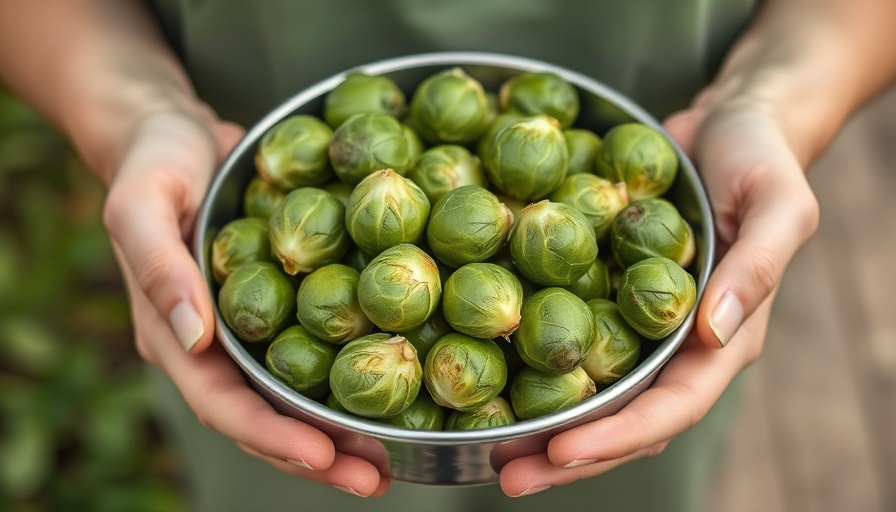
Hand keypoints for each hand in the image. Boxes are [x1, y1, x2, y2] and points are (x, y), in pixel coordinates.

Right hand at [102, 106, 388, 496]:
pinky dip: (344, 383)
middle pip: (263, 420)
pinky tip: (387, 396)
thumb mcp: (142, 202)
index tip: (325, 455)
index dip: (271, 436)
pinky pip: (310, 357)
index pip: (223, 405)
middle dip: (316, 457)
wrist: (173, 135)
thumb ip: (158, 265)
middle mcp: (211, 348)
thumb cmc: (152, 163)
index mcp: (174, 336)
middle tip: (374, 479)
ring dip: (336, 437)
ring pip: (291, 401)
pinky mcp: (274, 310)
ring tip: (388, 462)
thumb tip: (192, 334)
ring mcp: (243, 335)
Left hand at [498, 93, 819, 496]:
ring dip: (543, 428)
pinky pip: (570, 340)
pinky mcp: (607, 298)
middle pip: (623, 420)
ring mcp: (639, 328)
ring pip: (591, 395)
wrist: (726, 127)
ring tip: (491, 451)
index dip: (620, 436)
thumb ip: (758, 264)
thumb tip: (714, 328)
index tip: (561, 452)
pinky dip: (534, 369)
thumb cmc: (762, 160)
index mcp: (723, 339)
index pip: (673, 408)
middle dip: (568, 456)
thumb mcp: (778, 202)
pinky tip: (491, 376)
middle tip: (508, 475)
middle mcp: (677, 347)